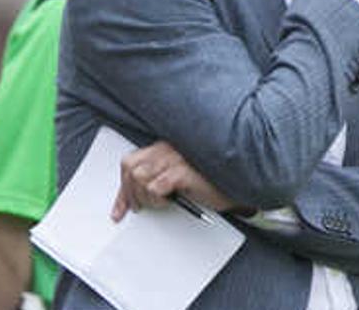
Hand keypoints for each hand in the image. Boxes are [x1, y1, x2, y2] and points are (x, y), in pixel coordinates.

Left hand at [111, 141, 235, 221]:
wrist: (236, 186)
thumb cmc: (210, 184)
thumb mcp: (176, 180)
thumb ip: (155, 181)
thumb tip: (131, 200)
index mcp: (164, 148)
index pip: (130, 163)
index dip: (123, 189)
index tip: (121, 209)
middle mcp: (167, 148)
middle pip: (130, 169)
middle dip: (132, 194)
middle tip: (143, 207)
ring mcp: (175, 158)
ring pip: (140, 178)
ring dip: (147, 197)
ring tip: (162, 202)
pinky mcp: (182, 171)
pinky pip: (155, 187)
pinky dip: (159, 199)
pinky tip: (172, 200)